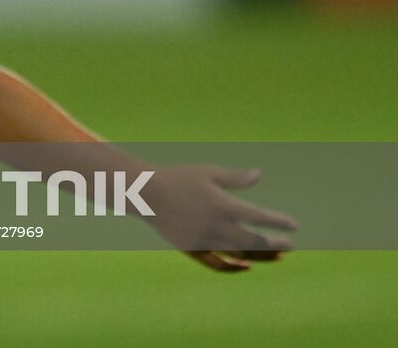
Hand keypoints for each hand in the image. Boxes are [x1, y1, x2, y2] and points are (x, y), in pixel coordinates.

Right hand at [142, 166, 295, 272]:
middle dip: (274, 243)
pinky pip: (217, 263)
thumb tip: (259, 175)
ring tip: (277, 256)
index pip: (259, 217)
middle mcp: (216, 226)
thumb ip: (235, 178)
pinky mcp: (192, 248)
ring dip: (260, 256)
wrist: (146, 193)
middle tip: (289, 245)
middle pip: (253, 240)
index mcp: (222, 205)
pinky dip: (233, 267)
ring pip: (239, 254)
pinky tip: (247, 266)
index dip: (278, 222)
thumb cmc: (178, 178)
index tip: (294, 225)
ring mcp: (204, 240)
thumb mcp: (208, 173)